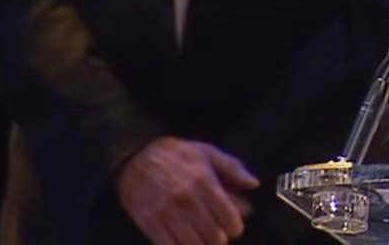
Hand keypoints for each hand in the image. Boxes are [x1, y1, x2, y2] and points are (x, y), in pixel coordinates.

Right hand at [117, 137, 259, 244]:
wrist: (135, 156)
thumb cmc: (175, 155)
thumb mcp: (207, 152)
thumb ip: (233, 168)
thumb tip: (253, 184)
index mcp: (204, 181)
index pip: (229, 218)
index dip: (235, 227)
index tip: (233, 227)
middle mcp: (186, 198)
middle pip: (214, 236)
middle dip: (219, 239)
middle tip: (217, 235)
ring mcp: (166, 212)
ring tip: (202, 240)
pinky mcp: (149, 222)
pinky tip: (184, 242)